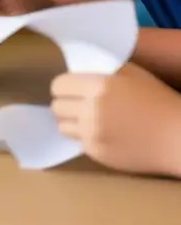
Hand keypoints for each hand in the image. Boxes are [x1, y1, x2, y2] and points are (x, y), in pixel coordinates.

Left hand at [51, 63, 180, 176]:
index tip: (71, 89)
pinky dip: (86, 138)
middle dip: (66, 104)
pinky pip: (78, 142)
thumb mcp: (131, 74)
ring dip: (72, 122)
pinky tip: (103, 133)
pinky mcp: (97, 153)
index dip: (64, 87)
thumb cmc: (158, 100)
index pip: (58, 86)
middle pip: (56, 107)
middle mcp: (90, 110)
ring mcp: (92, 134)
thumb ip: (101, 71)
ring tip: (88, 120)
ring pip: (63, 126)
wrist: (178, 136)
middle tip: (78, 105)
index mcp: (97, 86)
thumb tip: (77, 73)